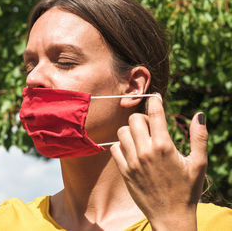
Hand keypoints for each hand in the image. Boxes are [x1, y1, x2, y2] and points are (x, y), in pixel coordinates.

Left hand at [110, 96, 207, 230]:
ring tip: (141, 138)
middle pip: (134, 119)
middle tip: (150, 126)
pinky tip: (132, 150)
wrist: (171, 216)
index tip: (155, 97)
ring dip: (131, 131)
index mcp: (165, 146)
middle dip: (142, 118)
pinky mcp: (124, 171)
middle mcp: (146, 151)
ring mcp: (133, 162)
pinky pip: (115, 149)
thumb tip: (199, 114)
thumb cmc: (188, 190)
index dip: (154, 101)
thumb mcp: (199, 163)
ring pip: (122, 132)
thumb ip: (199, 137)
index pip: (155, 114)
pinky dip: (121, 146)